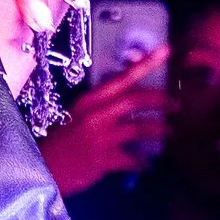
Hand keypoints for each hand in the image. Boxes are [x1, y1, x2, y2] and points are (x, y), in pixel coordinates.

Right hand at [44, 48, 171, 196]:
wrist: (43, 168)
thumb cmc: (60, 141)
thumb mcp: (77, 116)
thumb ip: (100, 108)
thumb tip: (128, 103)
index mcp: (89, 100)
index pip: (122, 78)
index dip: (146, 64)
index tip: (165, 51)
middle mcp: (96, 114)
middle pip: (136, 100)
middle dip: (161, 100)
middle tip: (177, 105)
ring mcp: (100, 136)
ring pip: (140, 128)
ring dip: (160, 130)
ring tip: (171, 133)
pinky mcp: (103, 160)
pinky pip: (132, 160)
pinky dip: (142, 162)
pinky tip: (147, 164)